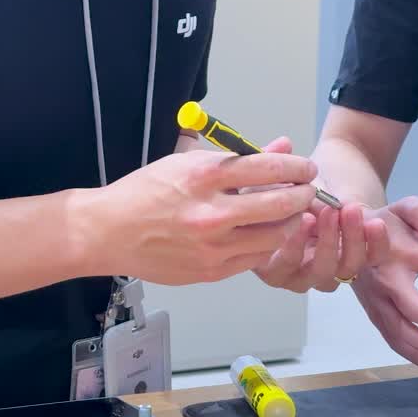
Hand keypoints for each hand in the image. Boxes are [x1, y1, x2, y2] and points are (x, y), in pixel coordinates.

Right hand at [71, 138, 317, 284]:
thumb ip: (240, 156)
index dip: (297, 167)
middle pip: (280, 205)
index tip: (307, 168)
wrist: (108, 232)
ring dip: (292, 223)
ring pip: (275, 236)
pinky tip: (268, 233)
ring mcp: (213, 247)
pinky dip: (269, 244)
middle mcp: (211, 213)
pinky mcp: (212, 271)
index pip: (268, 168)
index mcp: (203, 177)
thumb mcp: (188, 162)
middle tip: (308, 190)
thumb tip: (283, 145)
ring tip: (293, 213)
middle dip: (303, 195)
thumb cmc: (147, 192)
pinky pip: (256, 258)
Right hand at [250, 138, 391, 291]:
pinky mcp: (362, 256)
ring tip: (350, 209)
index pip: (276, 268)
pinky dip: (375, 244)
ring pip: (344, 270)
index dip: (290, 249)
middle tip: (330, 211)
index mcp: (270, 259)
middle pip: (315, 274)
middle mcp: (301, 271)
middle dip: (327, 244)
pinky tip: (374, 223)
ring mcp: (333, 267)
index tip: (303, 220)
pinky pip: (372, 261)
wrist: (332, 168)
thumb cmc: (297, 180)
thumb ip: (271, 175)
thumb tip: (280, 157)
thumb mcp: (279, 179)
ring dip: (350, 241)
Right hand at [353, 196, 417, 371]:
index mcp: (402, 253)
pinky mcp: (374, 313)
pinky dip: (412, 355)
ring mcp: (377, 301)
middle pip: (414, 310)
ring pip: (399, 333)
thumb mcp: (404, 207)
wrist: (347, 236)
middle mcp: (387, 281)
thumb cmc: (384, 223)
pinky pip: (392, 339)